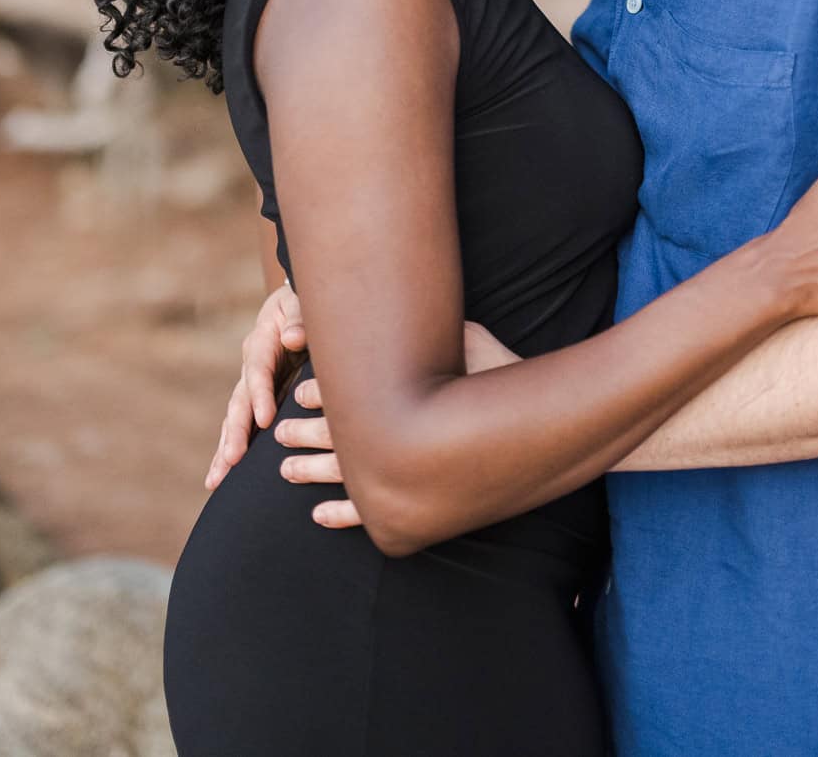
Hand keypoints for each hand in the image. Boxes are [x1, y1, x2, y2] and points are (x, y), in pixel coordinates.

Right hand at [203, 282, 308, 491]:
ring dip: (225, 449)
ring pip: (233, 419)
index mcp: (262, 341)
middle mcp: (249, 366)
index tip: (265, 419)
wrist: (291, 307)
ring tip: (217, 479)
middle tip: (233, 460)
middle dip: (236, 432)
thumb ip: (300, 319)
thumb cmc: (302, 305)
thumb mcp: (302, 304)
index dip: (260, 394)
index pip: (258, 370)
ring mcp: (249, 385)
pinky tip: (219, 478)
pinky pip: (240, 426)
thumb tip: (293, 338)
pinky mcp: (255, 400)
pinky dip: (229, 450)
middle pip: (239, 401)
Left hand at [272, 321, 520, 529]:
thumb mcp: (468, 338)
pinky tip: (319, 516)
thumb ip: (434, 327)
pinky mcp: (417, 507)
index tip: (299, 392)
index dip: (321, 394)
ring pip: (346, 477)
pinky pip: (370, 516)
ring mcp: (406, 479)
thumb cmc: (501, 377)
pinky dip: (342, 516)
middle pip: (339, 437)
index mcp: (404, 399)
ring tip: (285, 471)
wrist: (537, 430)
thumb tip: (404, 300)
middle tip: (280, 432)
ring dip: (312, 473)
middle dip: (306, 434)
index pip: (349, 396)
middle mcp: (398, 440)